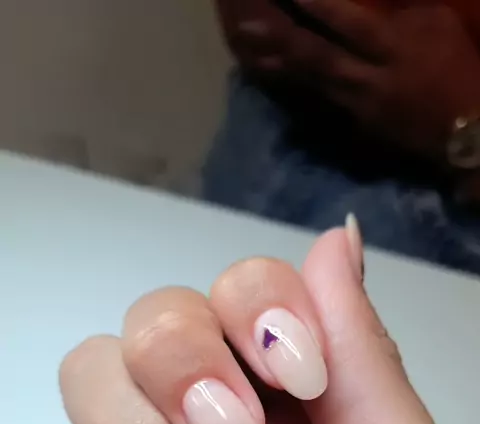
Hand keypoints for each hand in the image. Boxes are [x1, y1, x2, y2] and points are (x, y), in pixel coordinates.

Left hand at [220, 0, 479, 162]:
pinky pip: (320, 98)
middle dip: (281, 39)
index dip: (318, 6)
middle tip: (246, 23)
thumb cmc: (457, 68)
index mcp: (394, 49)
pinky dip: (296, 84)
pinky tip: (275, 72)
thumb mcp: (436, 24)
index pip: (348, 23)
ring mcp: (358, 105)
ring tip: (248, 45)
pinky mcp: (356, 122)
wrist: (467, 130)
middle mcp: (369, 80)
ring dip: (279, 64)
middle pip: (318, 57)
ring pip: (312, 82)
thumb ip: (399, 9)